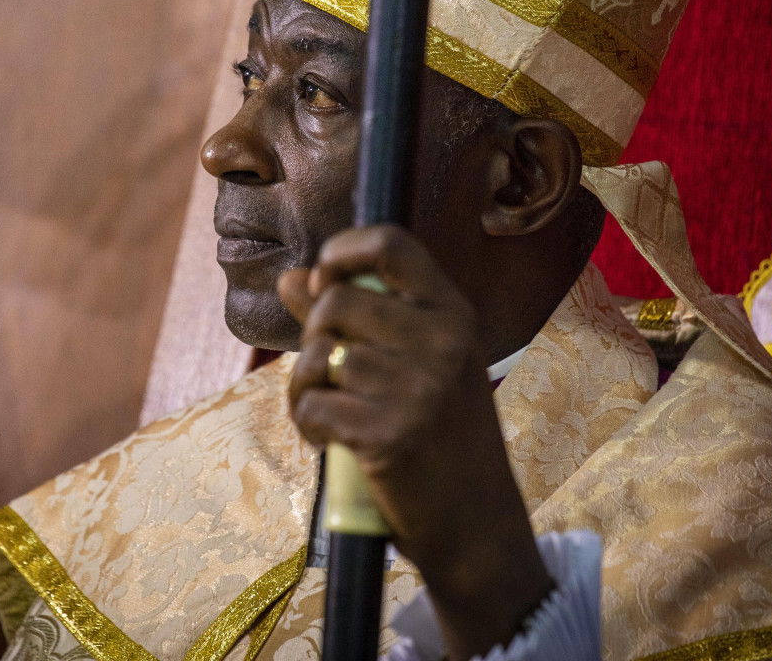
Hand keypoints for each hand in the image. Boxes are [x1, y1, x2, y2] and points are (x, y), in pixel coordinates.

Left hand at [280, 225, 552, 659]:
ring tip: (328, 412)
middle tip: (330, 373)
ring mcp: (418, 388)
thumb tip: (292, 277)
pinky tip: (329, 438)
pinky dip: (307, 421)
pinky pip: (313, 403)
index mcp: (454, 314)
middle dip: (314, 335)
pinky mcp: (388, 434)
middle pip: (336, 301)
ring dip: (305, 386)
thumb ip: (352, 318)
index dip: (342, 251)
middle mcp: (442, 342)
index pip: (391, 244)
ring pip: (318, 355)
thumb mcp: (418, 366)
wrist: (478, 526)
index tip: (324, 280)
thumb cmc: (443, 439)